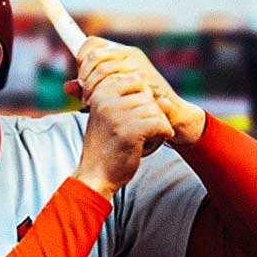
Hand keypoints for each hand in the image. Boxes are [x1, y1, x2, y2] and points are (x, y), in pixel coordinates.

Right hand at [73, 57, 174, 199]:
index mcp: (100, 93)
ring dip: (155, 128)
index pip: (136, 80)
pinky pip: (162, 125)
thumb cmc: (106, 146)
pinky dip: (160, 137)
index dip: (141, 100)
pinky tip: (144, 146)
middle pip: (149, 96)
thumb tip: (156, 89)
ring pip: (157, 111)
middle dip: (148, 115)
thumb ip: (130, 100)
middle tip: (131, 133)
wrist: (95, 175)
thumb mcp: (110, 116)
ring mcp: (117, 116)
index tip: (125, 119)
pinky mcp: (130, 132)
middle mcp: (106, 101)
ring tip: (137, 141)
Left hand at [74, 37, 206, 145]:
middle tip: (84, 96)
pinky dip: (105, 94)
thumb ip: (87, 89)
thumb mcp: (107, 95)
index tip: (81, 80)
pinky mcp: (144, 78)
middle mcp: (128, 54)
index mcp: (119, 54)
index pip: (92, 44)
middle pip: (94, 55)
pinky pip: (117, 81)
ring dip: (92, 87)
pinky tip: (104, 105)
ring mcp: (137, 64)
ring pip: (103, 67)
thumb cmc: (135, 104)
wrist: (168, 114)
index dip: (81, 58)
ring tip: (91, 103)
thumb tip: (66, 87)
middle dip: (84, 76)